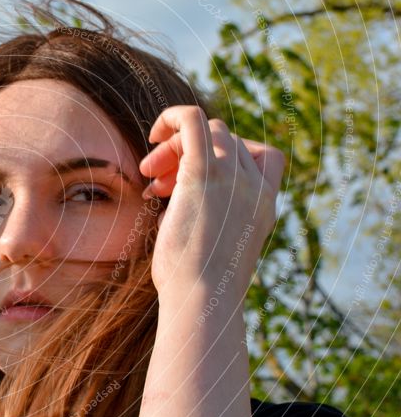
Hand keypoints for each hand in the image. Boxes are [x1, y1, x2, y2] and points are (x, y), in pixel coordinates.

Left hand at [138, 106, 285, 296]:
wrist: (201, 299)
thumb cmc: (196, 287)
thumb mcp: (210, 250)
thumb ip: (204, 221)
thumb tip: (173, 208)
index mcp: (263, 205)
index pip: (263, 157)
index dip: (229, 157)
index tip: (192, 182)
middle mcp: (255, 186)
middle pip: (227, 142)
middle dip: (191, 156)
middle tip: (158, 186)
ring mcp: (234, 176)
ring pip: (210, 130)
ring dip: (176, 148)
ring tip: (151, 182)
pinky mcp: (204, 171)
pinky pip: (192, 120)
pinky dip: (172, 118)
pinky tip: (155, 133)